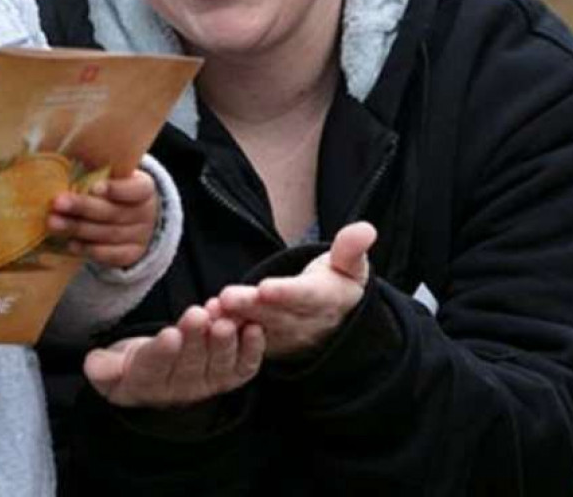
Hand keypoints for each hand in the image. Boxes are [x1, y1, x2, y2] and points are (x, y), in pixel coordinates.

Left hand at [47, 168, 156, 268]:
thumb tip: (65, 159)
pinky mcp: (131, 255)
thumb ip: (97, 171)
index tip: (93, 187)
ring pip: (107, 234)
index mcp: (144, 188)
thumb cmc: (117, 191)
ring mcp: (140, 236)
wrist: (140, 221)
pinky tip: (70, 243)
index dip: (116, 189)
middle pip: (113, 212)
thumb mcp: (116, 176)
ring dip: (77, 228)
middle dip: (83, 207)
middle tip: (57, 202)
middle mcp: (145, 213)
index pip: (135, 189)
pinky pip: (110, 255)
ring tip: (53, 223)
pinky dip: (89, 249)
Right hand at [84, 305, 264, 407]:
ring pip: (218, 365)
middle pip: (189, 363)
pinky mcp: (229, 377)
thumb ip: (104, 366)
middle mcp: (181, 388)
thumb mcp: (110, 365)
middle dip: (195, 338)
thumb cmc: (133, 363)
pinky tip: (254, 329)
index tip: (169, 335)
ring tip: (224, 320)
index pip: (154, 368)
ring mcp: (208, 383)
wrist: (159, 376)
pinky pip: (243, 368)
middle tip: (198, 315)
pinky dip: (251, 351)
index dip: (162, 352)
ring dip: (224, 342)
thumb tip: (93, 366)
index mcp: (147, 383)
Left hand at [208, 222, 376, 358]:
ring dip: (233, 320)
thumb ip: (352, 249)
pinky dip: (225, 330)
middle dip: (250, 307)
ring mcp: (281, 336)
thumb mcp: (351, 267)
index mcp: (324, 300)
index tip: (266, 287)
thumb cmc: (338, 286)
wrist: (335, 325)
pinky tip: (206, 317)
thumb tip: (366, 229)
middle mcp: (302, 323)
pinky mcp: (263, 344)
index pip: (304, 297)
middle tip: (227, 297)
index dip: (285, 293)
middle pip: (273, 314)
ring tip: (213, 307)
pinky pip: (243, 338)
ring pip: (255, 328)